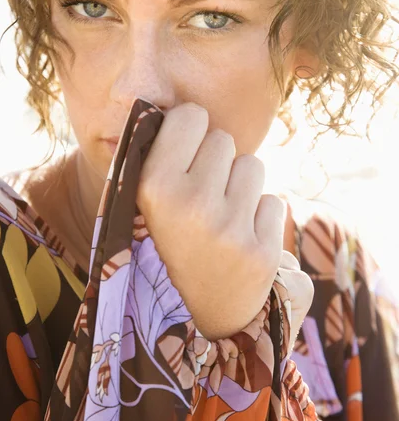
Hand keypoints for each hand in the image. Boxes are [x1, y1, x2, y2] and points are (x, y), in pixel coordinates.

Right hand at [137, 103, 312, 340]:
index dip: (190, 130)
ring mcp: (229, 229)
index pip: (190, 115)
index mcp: (154, 186)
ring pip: (253, 165)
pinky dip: (260, 214)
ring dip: (241, 185)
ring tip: (223, 216)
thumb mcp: (147, 202)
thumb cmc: (171, 241)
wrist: (201, 311)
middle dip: (216, 160)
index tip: (187, 149)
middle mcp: (191, 204)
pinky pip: (273, 200)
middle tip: (204, 195)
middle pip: (223, 139)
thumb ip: (158, 154)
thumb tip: (177, 109)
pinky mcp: (262, 250)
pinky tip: (242, 238)